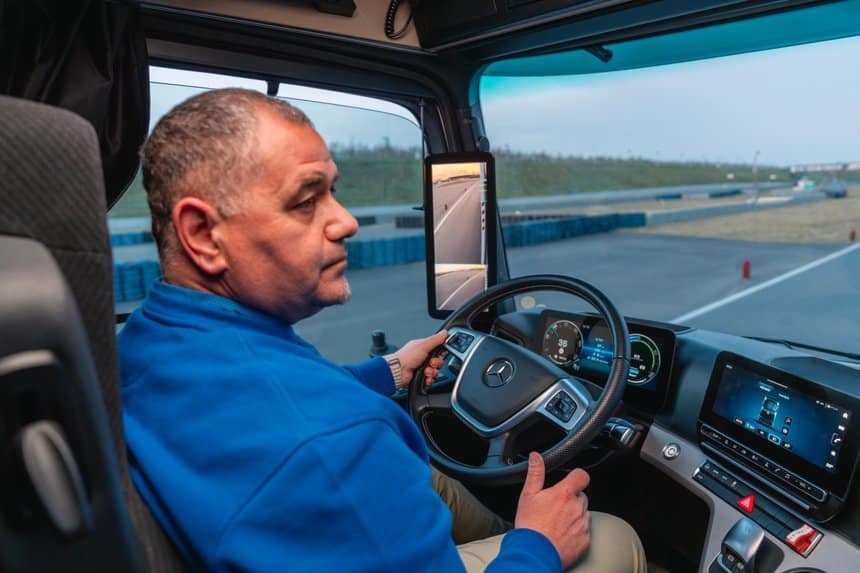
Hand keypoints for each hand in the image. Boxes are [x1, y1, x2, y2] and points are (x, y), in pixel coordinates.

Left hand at [393, 330, 447, 386]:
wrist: (398, 371)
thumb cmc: (406, 357)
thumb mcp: (423, 345)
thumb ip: (435, 339)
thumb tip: (445, 332)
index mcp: (423, 348)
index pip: (438, 349)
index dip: (441, 352)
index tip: (440, 353)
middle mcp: (423, 358)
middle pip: (438, 361)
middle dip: (436, 363)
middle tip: (430, 362)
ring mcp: (422, 368)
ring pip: (435, 371)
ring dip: (431, 371)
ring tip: (425, 370)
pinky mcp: (421, 377)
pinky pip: (431, 379)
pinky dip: (429, 379)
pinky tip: (424, 377)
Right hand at [514, 452, 590, 567]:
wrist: (535, 553)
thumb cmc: (530, 525)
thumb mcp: (528, 495)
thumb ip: (535, 473)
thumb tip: (536, 457)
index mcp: (564, 494)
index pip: (582, 476)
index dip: (577, 476)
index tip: (571, 480)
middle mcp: (577, 507)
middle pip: (581, 496)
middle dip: (571, 499)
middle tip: (556, 507)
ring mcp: (583, 524)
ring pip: (584, 513)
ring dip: (575, 515)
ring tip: (557, 522)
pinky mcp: (585, 541)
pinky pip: (585, 531)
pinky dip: (576, 531)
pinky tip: (562, 534)